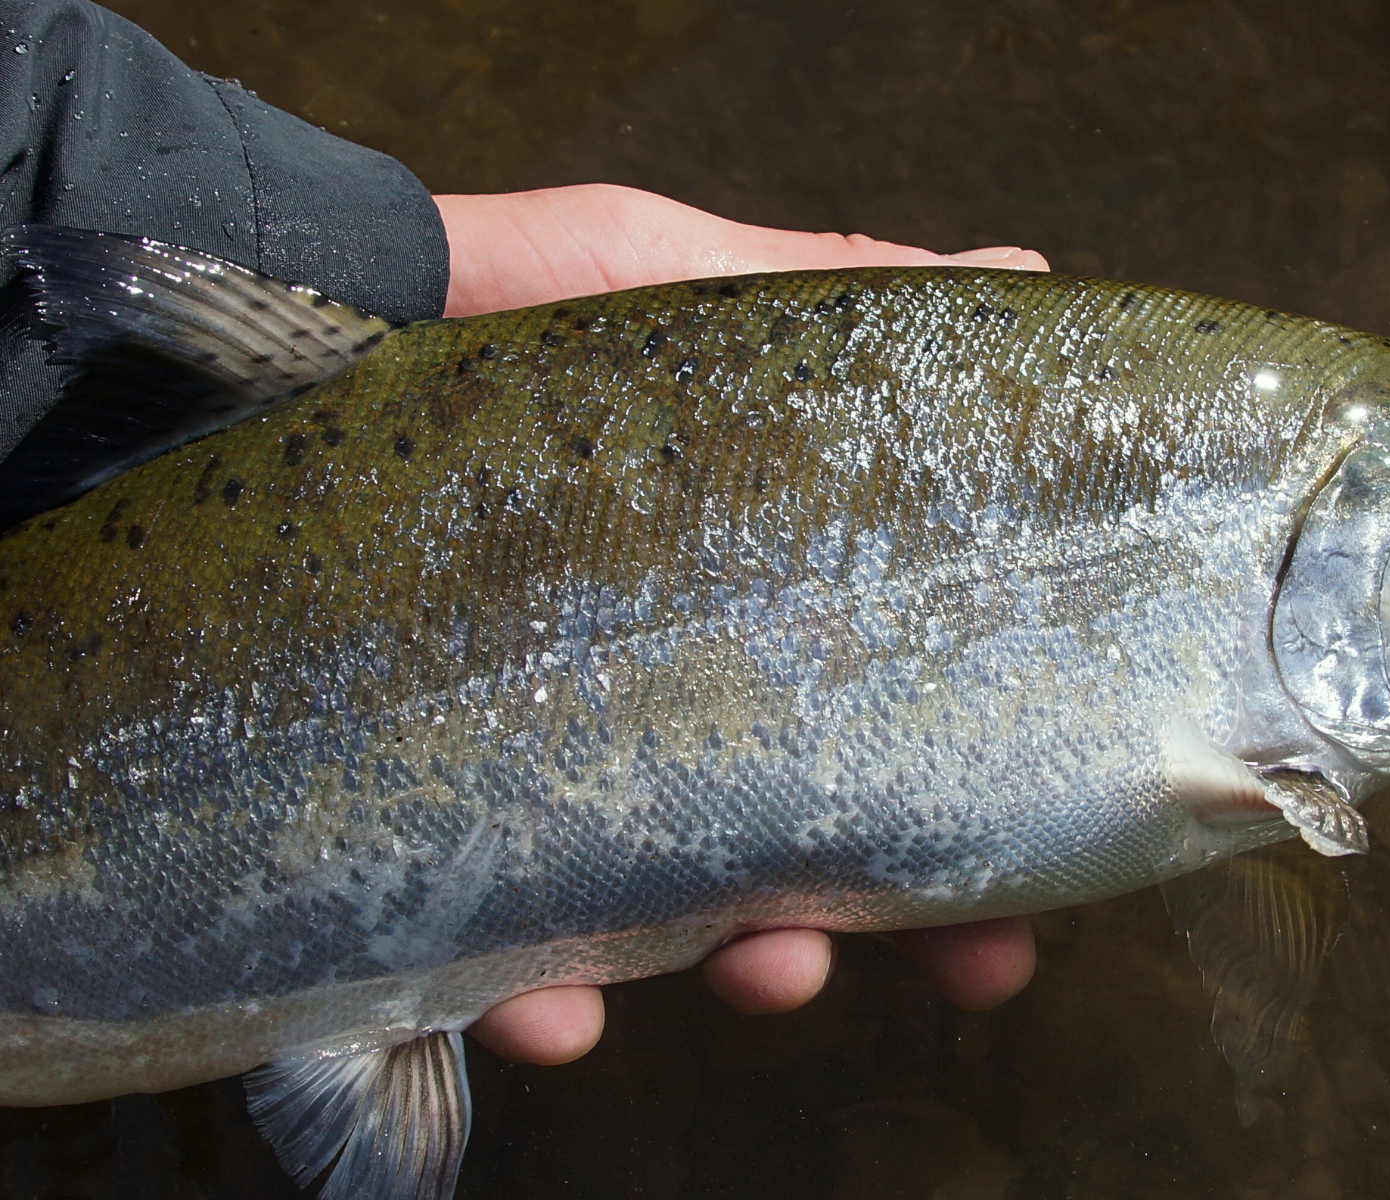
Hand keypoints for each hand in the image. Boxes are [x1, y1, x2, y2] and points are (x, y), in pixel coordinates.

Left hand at [434, 184, 1045, 1064]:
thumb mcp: (709, 287)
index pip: (887, 738)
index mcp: (755, 613)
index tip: (1031, 901)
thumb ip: (858, 301)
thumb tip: (1028, 283)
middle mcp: (665, 704)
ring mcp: (552, 767)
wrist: (333, 312)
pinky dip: (529, 993)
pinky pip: (480, 941)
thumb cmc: (530, 310)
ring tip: (772, 967)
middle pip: (805, 856)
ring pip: (665, 924)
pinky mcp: (428, 807)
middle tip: (970, 963)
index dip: (968, 831)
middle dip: (899, 920)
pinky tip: (553, 1003)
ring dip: (745, 966)